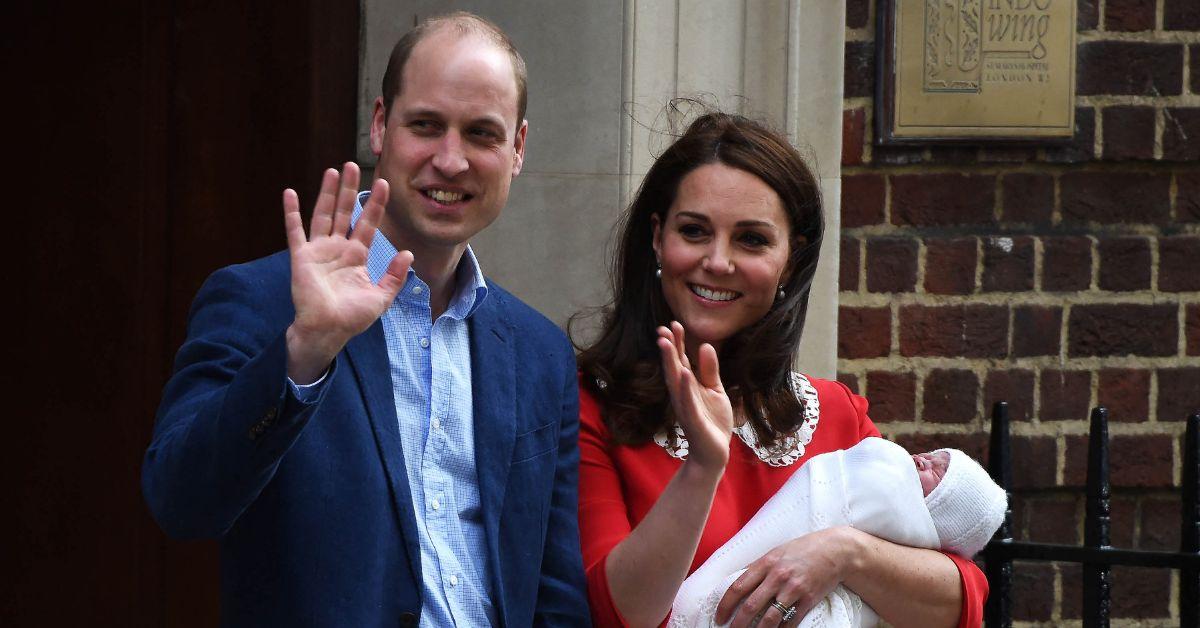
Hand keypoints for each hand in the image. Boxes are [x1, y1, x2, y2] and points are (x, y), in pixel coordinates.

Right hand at [283, 162, 412, 382]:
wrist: (329, 331)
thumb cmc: (352, 318)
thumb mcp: (381, 297)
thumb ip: (395, 276)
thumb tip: (408, 254)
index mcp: (357, 256)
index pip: (368, 223)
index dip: (376, 204)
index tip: (384, 183)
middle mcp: (337, 249)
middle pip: (345, 212)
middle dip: (349, 189)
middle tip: (354, 165)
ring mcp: (319, 251)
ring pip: (324, 215)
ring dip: (328, 193)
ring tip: (333, 170)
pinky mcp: (302, 257)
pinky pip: (295, 231)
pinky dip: (291, 212)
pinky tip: (289, 193)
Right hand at [656, 321, 733, 473]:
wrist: (714, 452)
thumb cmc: (712, 421)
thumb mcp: (715, 390)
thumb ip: (709, 370)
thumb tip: (705, 345)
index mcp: (688, 386)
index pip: (680, 360)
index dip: (677, 342)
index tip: (673, 323)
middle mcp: (682, 394)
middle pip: (673, 367)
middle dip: (668, 348)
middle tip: (662, 328)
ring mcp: (686, 407)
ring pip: (676, 382)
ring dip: (670, 362)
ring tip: (666, 343)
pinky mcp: (694, 421)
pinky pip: (689, 402)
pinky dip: (686, 388)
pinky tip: (684, 374)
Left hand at [716, 527, 855, 627]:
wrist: (835, 550)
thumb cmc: (803, 550)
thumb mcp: (776, 552)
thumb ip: (758, 567)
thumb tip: (739, 581)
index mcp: (766, 563)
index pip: (738, 587)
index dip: (725, 605)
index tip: (719, 617)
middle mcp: (777, 576)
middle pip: (751, 606)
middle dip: (737, 624)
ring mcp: (793, 589)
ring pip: (770, 617)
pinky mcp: (808, 599)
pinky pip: (791, 621)